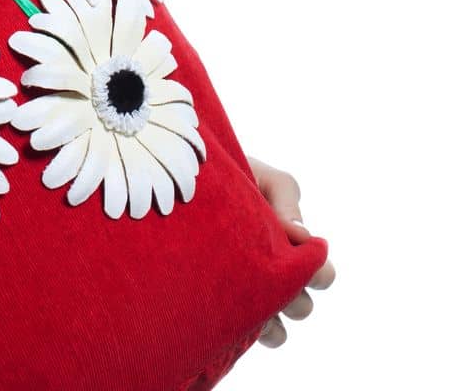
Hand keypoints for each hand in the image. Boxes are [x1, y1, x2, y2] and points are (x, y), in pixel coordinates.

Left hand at [246, 154, 335, 347]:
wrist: (186, 179)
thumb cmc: (232, 175)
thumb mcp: (263, 177)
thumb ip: (286, 198)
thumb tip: (304, 237)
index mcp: (293, 248)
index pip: (324, 275)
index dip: (316, 272)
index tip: (293, 254)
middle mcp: (278, 277)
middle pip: (303, 307)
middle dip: (290, 295)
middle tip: (265, 275)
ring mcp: (253, 295)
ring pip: (280, 328)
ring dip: (269, 315)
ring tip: (246, 294)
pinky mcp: (228, 309)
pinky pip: (252, 335)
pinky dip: (253, 331)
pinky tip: (237, 315)